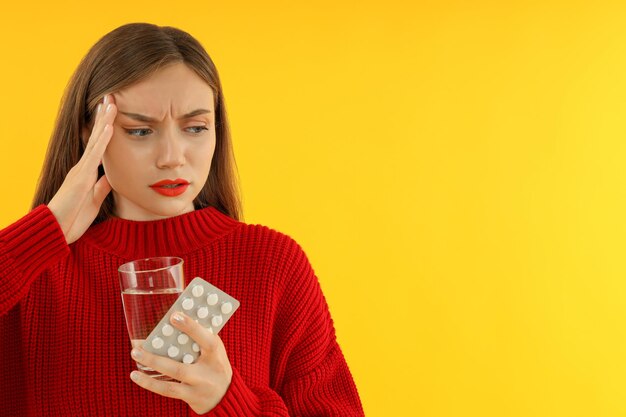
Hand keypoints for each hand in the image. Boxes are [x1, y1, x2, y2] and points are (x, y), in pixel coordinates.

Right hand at [48, 94, 116, 243]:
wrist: (56, 232)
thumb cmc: (73, 219)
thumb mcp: (93, 201)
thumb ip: (101, 188)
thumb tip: (110, 176)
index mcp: (86, 173)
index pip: (99, 146)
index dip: (105, 129)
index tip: (113, 112)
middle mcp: (82, 167)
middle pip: (96, 137)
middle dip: (104, 117)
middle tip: (112, 97)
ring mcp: (80, 170)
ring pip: (95, 141)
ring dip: (104, 121)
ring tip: (111, 102)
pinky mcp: (80, 177)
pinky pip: (94, 155)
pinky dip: (102, 140)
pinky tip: (109, 126)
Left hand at [129, 312, 232, 413]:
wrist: (225, 396)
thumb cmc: (215, 365)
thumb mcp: (215, 351)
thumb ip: (200, 337)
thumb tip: (177, 317)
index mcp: (216, 354)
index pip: (207, 340)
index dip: (191, 328)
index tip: (174, 316)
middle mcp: (208, 372)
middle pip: (181, 366)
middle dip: (158, 356)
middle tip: (137, 344)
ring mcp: (198, 386)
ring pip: (172, 377)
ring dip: (151, 365)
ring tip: (135, 354)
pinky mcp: (190, 397)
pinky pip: (167, 390)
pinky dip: (150, 383)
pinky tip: (135, 375)